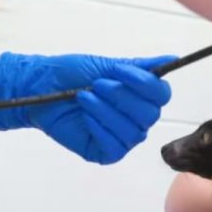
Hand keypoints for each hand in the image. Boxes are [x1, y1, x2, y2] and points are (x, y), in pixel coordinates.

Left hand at [0, 52, 174, 163]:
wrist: (40, 87)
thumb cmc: (70, 74)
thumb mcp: (106, 65)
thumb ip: (139, 67)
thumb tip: (170, 59)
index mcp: (141, 95)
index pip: (161, 94)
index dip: (144, 83)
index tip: (119, 70)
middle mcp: (137, 119)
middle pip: (150, 114)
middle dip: (122, 96)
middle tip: (97, 84)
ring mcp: (123, 137)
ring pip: (132, 131)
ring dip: (106, 111)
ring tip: (84, 97)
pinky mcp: (106, 153)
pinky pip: (115, 146)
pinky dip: (99, 128)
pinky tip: (85, 116)